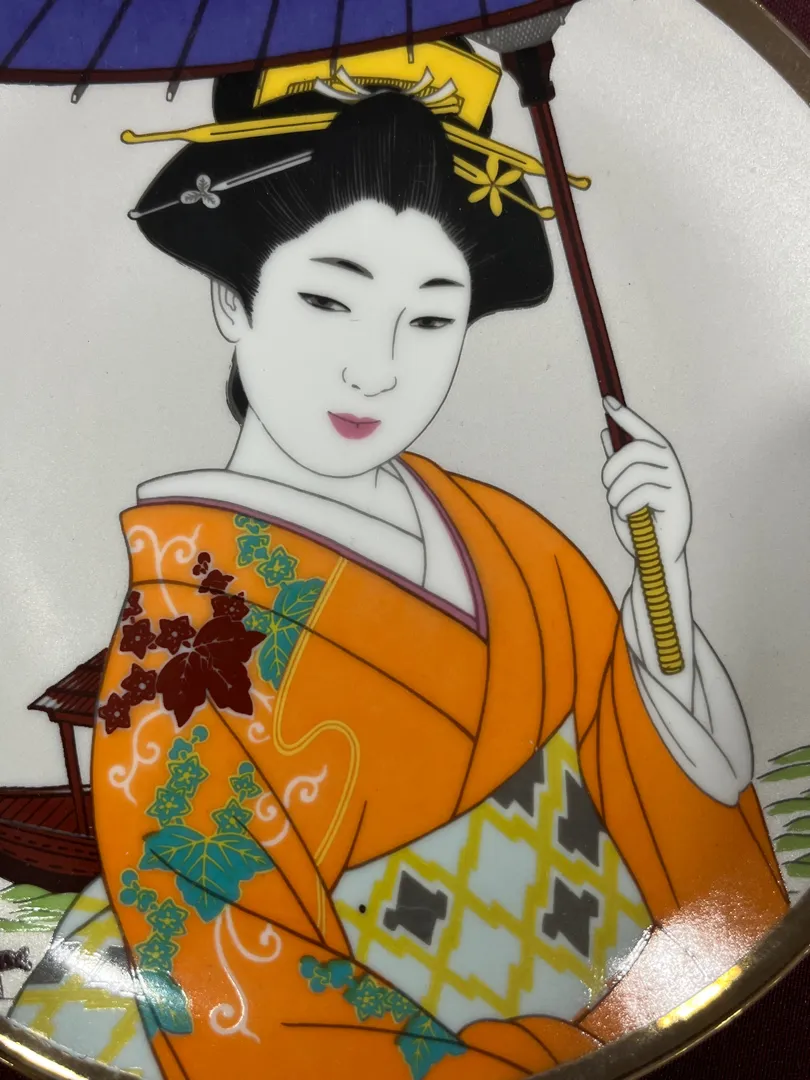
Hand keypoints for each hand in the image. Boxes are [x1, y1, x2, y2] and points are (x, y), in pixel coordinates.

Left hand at [600, 397, 691, 564]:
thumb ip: (618, 465)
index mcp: (660, 462)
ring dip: (617, 492)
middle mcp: (672, 468)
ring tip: (616, 506)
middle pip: (638, 450)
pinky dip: (625, 505)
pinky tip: (626, 515)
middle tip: (606, 484)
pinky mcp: (677, 504)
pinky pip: (642, 494)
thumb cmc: (639, 522)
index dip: (627, 417)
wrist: (654, 555)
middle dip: (613, 466)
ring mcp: (676, 485)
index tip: (608, 401)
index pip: (645, 433)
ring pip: (637, 473)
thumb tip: (607, 433)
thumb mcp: (623, 490)